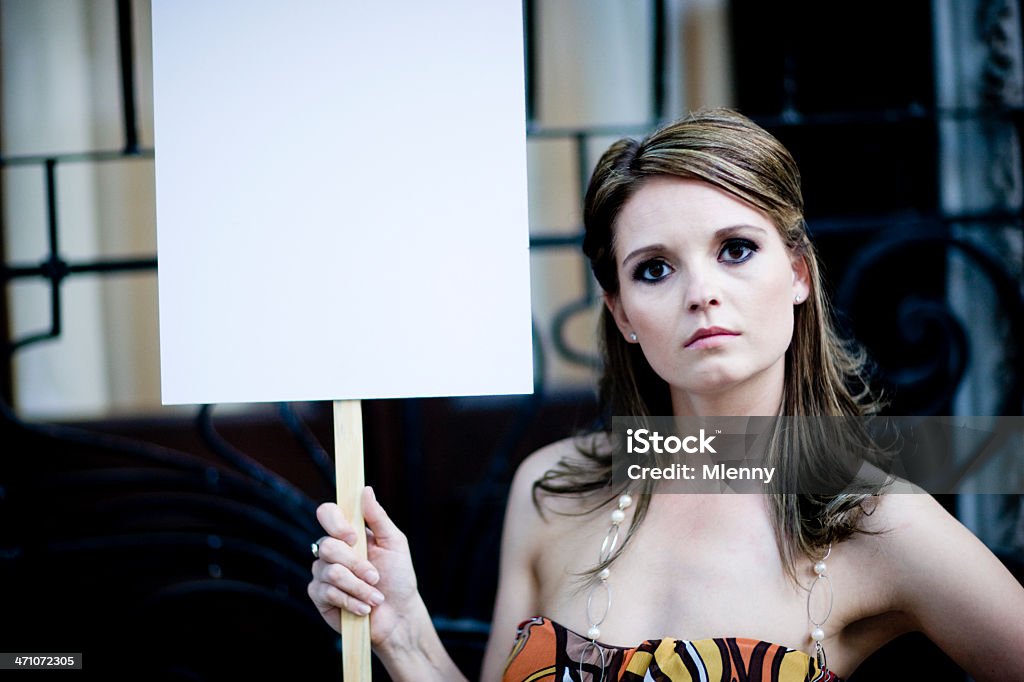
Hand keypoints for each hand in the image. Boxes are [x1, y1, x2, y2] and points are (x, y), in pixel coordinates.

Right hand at [308, 486, 419, 647]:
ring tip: (375, 597)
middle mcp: (332, 550)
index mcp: (348, 533)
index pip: (327, 513)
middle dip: (357, 565)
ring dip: (359, 587)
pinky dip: (351, 601)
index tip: (353, 537)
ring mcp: (323, 572)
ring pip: (330, 572)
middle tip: (375, 576)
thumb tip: (365, 490)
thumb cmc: (398, 577)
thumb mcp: (394, 543)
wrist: (398, 615)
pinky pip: (327, 592)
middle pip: (328, 545)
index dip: (335, 522)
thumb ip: (378, 517)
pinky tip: (364, 608)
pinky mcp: (319, 596)